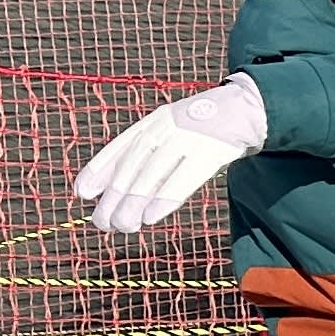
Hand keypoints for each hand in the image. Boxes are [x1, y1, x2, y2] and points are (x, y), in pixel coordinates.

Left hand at [73, 76, 268, 232]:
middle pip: (134, 163)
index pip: (122, 146)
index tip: (82, 194)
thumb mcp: (178, 131)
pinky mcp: (214, 149)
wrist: (253, 109)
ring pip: (154, 171)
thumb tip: (124, 186)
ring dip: (135, 201)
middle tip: (101, 222)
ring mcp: (191, 136)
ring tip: (122, 226)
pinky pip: (185, 176)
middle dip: (115, 194)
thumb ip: (155, 152)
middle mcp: (168, 126)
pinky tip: (151, 216)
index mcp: (156, 121)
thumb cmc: (211, 128)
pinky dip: (166, 197)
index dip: (100, 169)